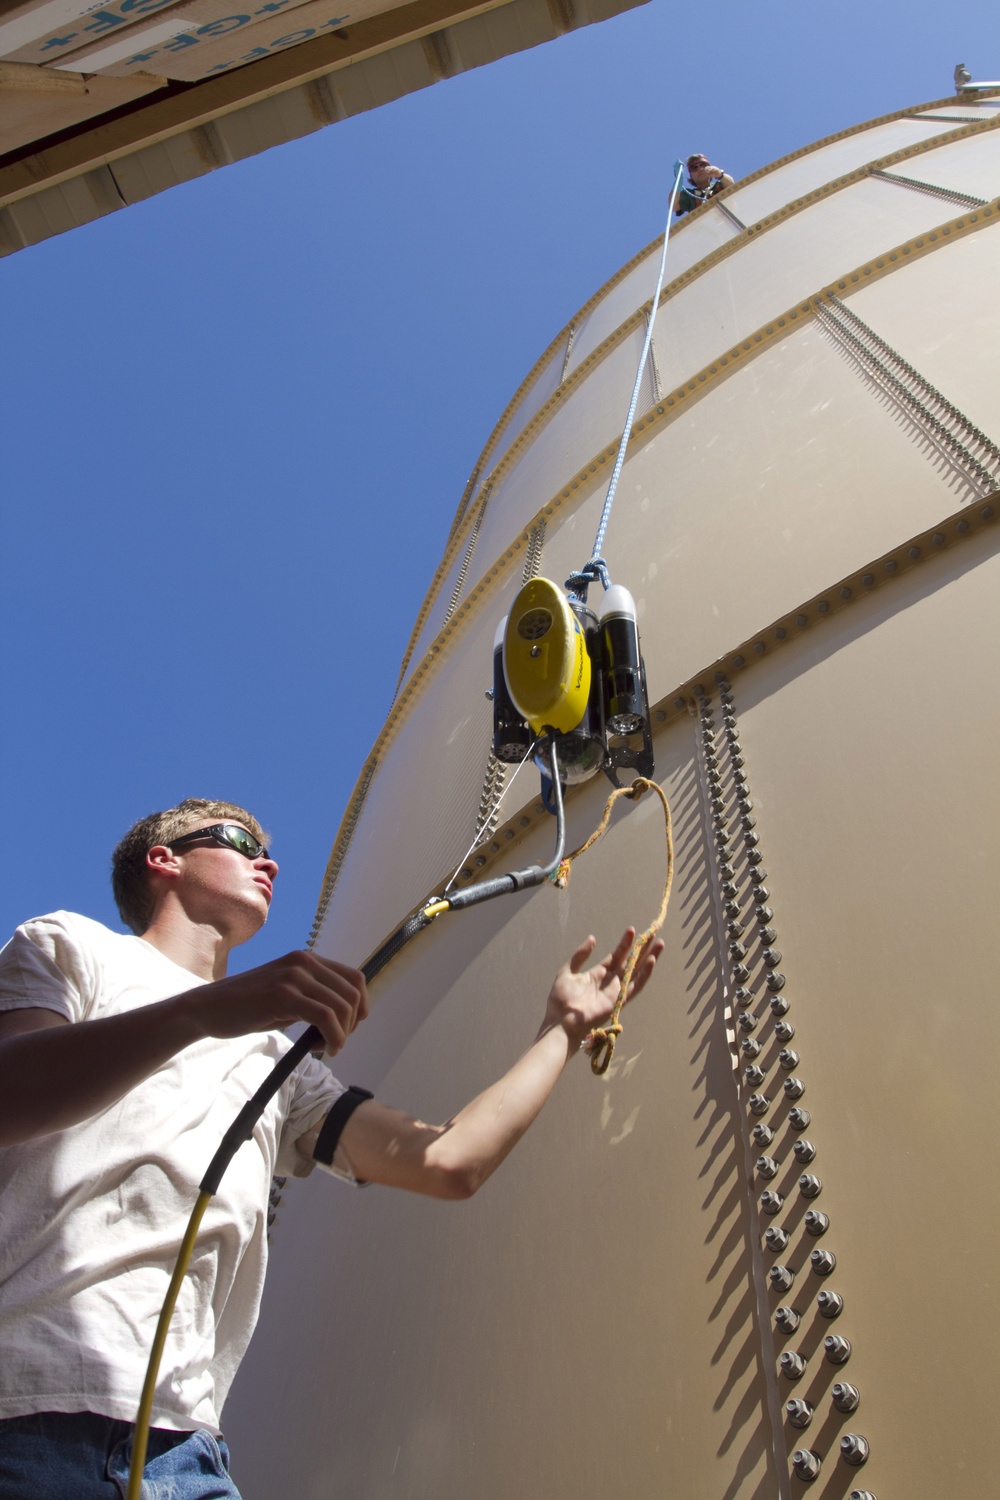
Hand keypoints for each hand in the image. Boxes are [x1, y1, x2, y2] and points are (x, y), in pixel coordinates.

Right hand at [184, 951, 368, 1055]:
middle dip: (352, 1023)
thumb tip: (342, 1017)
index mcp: (307, 960)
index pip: (355, 978)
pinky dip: (333, 1037)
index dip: (360, 1006)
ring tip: (327, 1048)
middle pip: (353, 993)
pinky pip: (325, 1016)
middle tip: (336, 1042)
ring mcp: (294, 976)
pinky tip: (322, 1048)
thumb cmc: (245, 1007)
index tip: (348, 1028)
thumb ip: (311, 998)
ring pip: (342, 1006)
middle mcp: (304, 962)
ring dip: (343, 1033)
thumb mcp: (285, 995)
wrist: (207, 1008)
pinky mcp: (283, 995)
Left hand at [543, 929, 662, 1047]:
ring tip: (659, 944)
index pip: (616, 956)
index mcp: (598, 974)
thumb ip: (580, 955)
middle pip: (630, 962)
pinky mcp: (619, 1001)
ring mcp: (616, 991)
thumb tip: (593, 938)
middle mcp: (610, 981)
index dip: (625, 944)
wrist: (561, 1021)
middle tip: (652, 933)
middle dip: (641, 948)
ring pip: (637, 971)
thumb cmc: (561, 1000)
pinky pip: (635, 986)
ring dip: (648, 958)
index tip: (632, 930)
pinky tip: (651, 961)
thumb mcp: (567, 971)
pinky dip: (644, 974)